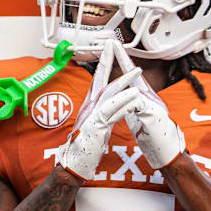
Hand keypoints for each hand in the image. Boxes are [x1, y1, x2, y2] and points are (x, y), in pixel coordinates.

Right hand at [56, 40, 142, 180]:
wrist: (73, 165)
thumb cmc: (83, 148)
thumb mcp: (93, 126)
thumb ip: (101, 115)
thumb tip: (108, 110)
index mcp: (89, 106)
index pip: (96, 80)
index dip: (103, 63)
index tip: (108, 49)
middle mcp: (88, 107)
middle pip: (100, 79)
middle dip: (108, 61)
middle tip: (114, 45)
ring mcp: (91, 116)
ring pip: (108, 93)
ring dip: (124, 82)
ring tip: (137, 72)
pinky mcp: (96, 126)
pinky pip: (112, 110)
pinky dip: (124, 102)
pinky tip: (135, 96)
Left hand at [107, 40, 185, 169]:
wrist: (168, 153)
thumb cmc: (154, 138)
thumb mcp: (139, 118)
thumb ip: (131, 106)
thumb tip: (123, 99)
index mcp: (143, 100)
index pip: (129, 78)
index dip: (121, 63)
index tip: (111, 50)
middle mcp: (150, 98)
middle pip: (134, 75)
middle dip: (123, 58)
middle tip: (113, 44)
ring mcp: (153, 105)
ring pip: (135, 85)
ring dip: (125, 71)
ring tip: (116, 58)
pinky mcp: (153, 115)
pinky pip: (138, 102)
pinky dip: (129, 96)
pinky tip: (122, 90)